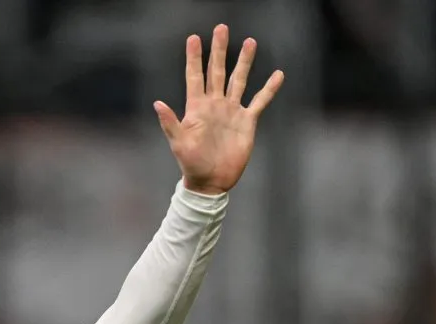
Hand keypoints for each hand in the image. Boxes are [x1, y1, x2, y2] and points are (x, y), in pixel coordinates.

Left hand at [154, 24, 284, 195]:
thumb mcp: (178, 143)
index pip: (195, 76)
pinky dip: (268, 89)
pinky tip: (277, 74)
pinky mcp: (247, 122)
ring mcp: (231, 112)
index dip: (194, 58)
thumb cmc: (191, 164)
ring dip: (244, 62)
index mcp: (197, 107)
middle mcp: (215, 105)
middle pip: (218, 71)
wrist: (211, 182)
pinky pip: (259, 101)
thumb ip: (170, 123)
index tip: (194, 38)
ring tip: (249, 42)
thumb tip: (157, 103)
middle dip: (220, 50)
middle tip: (221, 28)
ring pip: (239, 80)